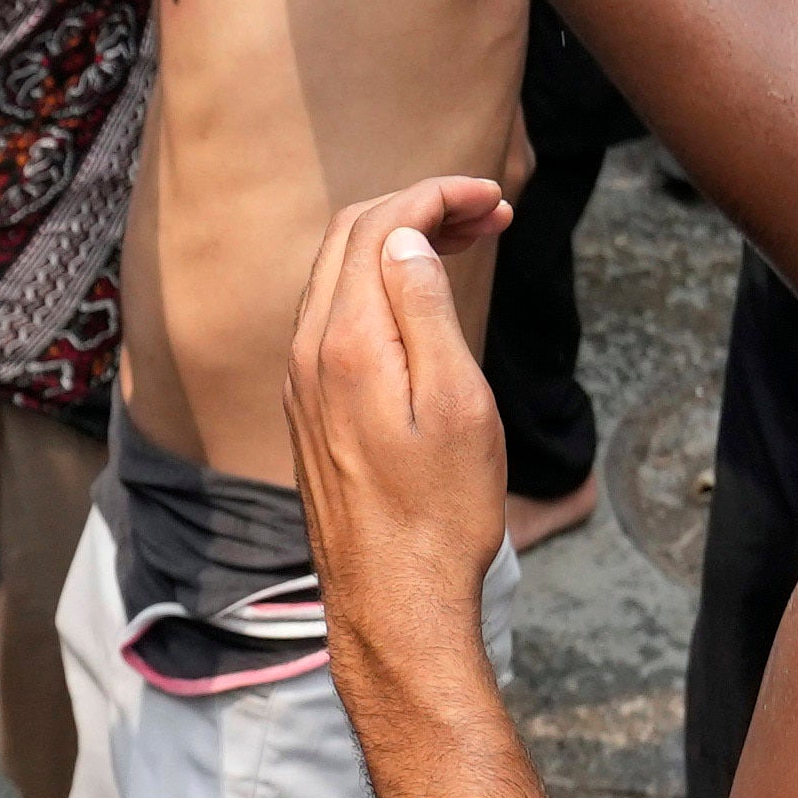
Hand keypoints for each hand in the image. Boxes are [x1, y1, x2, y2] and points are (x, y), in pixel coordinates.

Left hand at [280, 173, 517, 630]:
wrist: (393, 602)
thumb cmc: (440, 513)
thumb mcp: (458, 403)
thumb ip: (425, 311)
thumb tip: (407, 240)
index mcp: (345, 342)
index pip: (378, 225)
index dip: (436, 195)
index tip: (495, 198)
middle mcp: (308, 353)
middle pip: (350, 238)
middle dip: (418, 208)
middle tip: (489, 213)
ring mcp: (301, 382)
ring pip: (338, 275)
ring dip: (397, 245)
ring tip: (465, 243)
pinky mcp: (309, 409)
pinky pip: (332, 316)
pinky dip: (377, 286)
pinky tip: (420, 300)